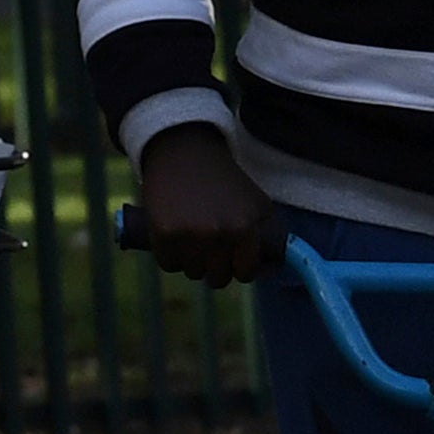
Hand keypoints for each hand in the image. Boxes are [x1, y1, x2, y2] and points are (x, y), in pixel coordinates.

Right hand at [135, 123, 273, 286]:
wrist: (185, 154)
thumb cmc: (225, 183)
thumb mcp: (258, 204)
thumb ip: (271, 238)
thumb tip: (270, 270)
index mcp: (245, 227)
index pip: (246, 273)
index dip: (240, 266)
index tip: (234, 256)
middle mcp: (218, 233)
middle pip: (218, 279)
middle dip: (216, 266)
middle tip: (211, 243)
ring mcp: (188, 235)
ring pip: (192, 273)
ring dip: (193, 260)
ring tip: (193, 233)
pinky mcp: (162, 233)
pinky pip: (169, 264)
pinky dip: (170, 254)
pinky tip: (175, 233)